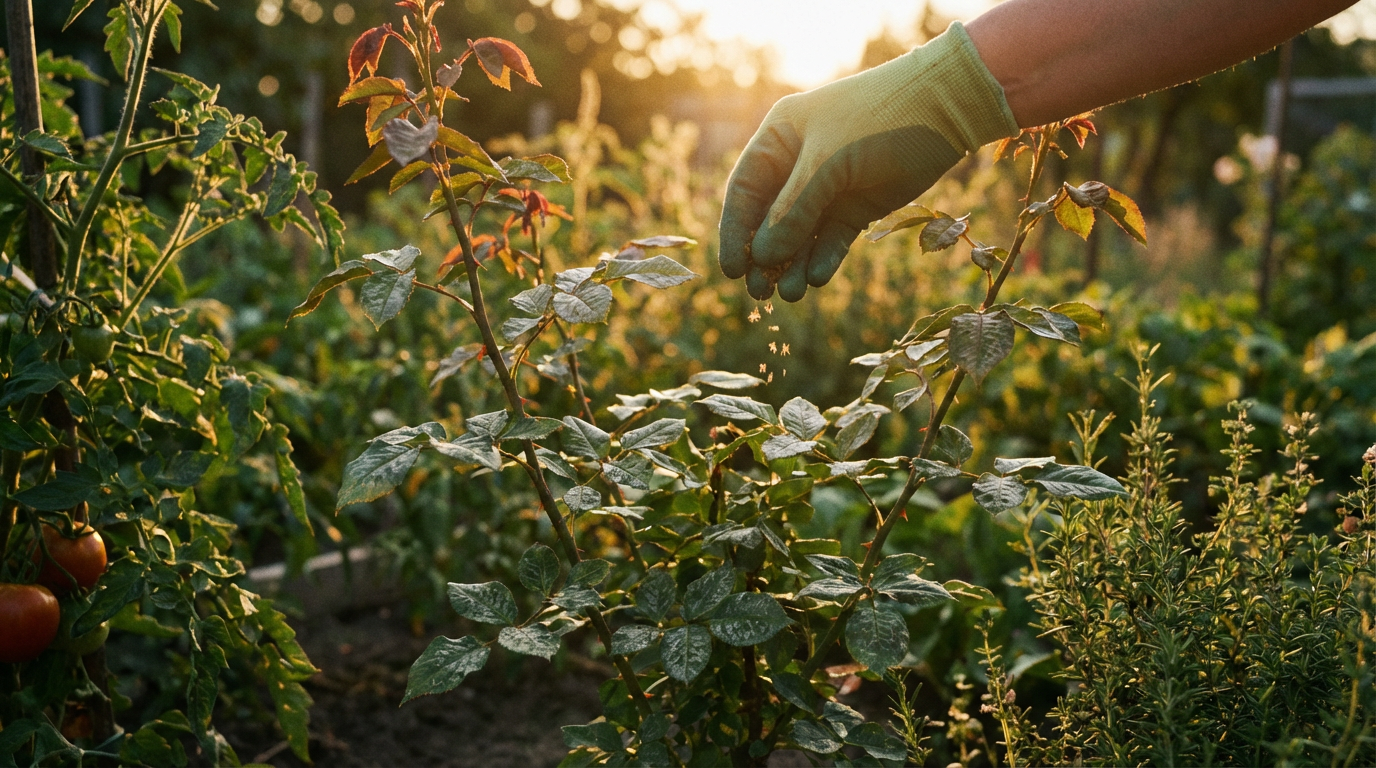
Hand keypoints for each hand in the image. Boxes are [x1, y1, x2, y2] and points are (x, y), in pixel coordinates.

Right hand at [718, 22, 1016, 301]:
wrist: (944, 110)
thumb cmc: (877, 120)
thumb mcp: (829, 161)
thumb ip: (794, 208)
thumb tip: (762, 256)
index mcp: (779, 139)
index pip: (745, 191)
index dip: (736, 232)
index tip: (732, 269)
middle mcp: (797, 165)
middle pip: (768, 219)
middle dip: (763, 257)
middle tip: (759, 292)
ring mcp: (828, 188)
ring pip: (800, 235)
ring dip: (792, 265)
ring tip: (790, 294)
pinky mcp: (856, 207)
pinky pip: (831, 240)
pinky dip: (823, 259)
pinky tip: (818, 278)